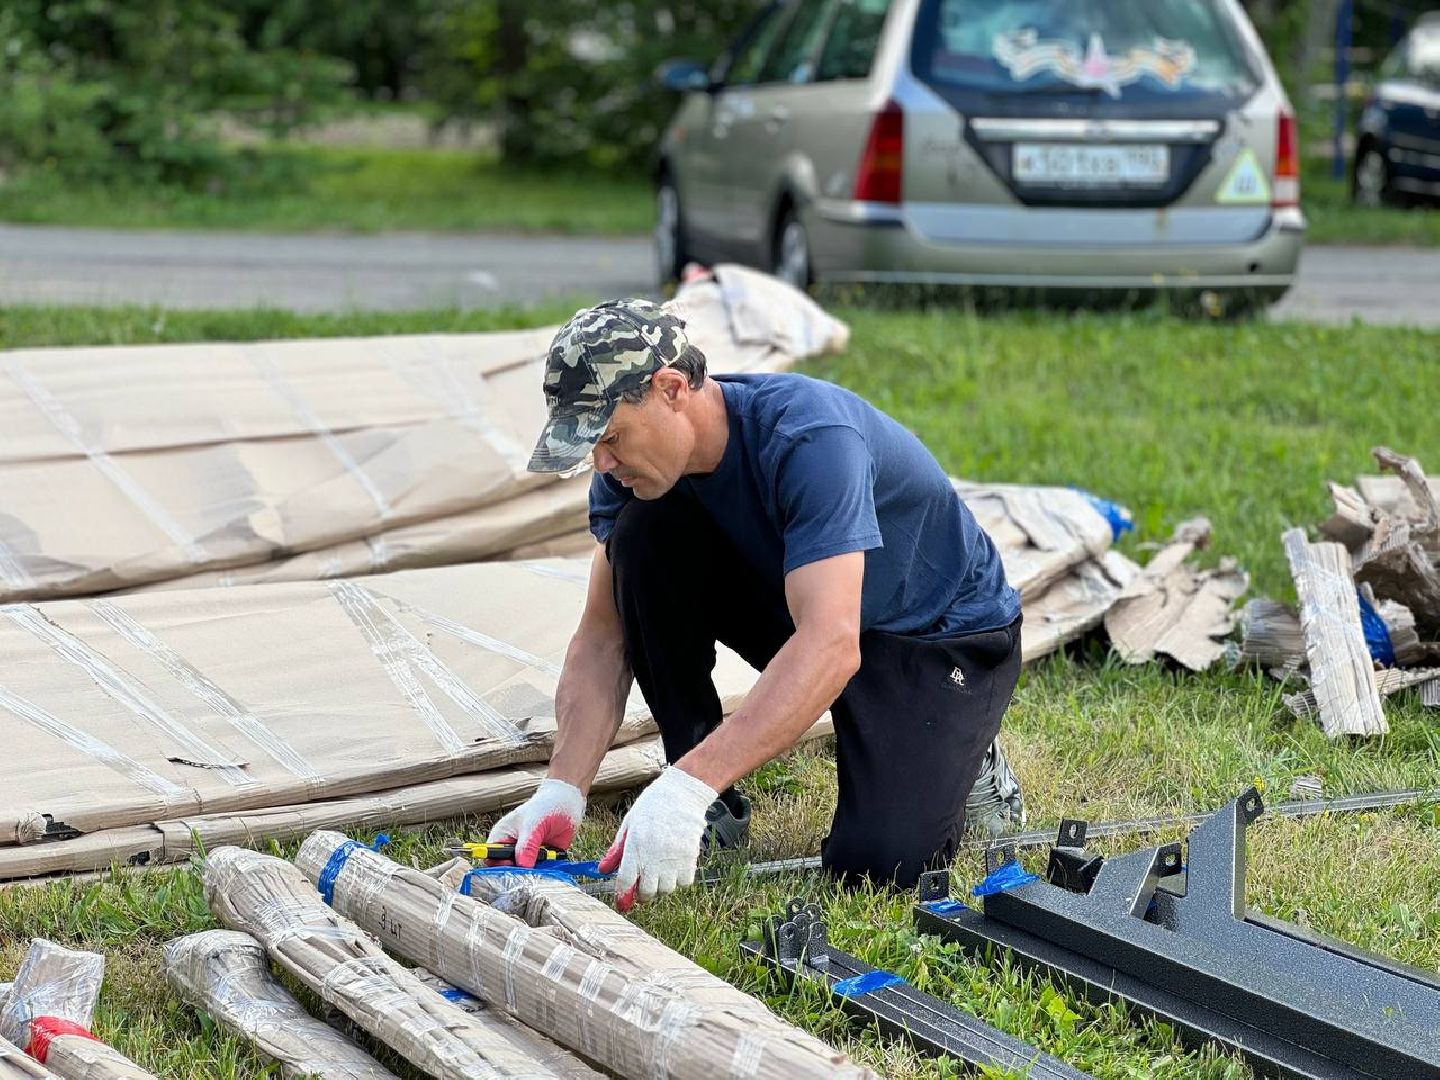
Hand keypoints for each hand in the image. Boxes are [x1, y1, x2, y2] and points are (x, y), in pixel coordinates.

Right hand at [486, 779, 584, 866]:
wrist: (567, 805)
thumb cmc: (545, 807)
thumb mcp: (533, 825)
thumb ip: (526, 846)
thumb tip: (522, 866)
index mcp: (502, 836)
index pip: (489, 857)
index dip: (497, 864)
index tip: (511, 865)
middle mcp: (512, 848)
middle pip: (506, 869)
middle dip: (517, 871)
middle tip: (529, 868)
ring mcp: (527, 855)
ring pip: (524, 873)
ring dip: (534, 872)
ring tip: (544, 859)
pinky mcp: (541, 860)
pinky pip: (540, 872)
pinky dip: (546, 871)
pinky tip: (552, 861)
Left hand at [598, 766, 716, 912]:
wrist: (682, 794)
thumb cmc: (653, 806)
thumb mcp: (629, 824)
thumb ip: (617, 850)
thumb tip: (603, 869)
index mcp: (635, 846)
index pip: (626, 881)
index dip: (622, 896)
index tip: (622, 903)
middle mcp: (654, 856)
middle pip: (647, 892)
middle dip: (642, 893)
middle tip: (642, 884)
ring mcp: (674, 858)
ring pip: (666, 889)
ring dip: (661, 887)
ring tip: (659, 873)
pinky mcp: (690, 858)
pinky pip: (684, 882)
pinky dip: (678, 880)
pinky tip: (674, 868)